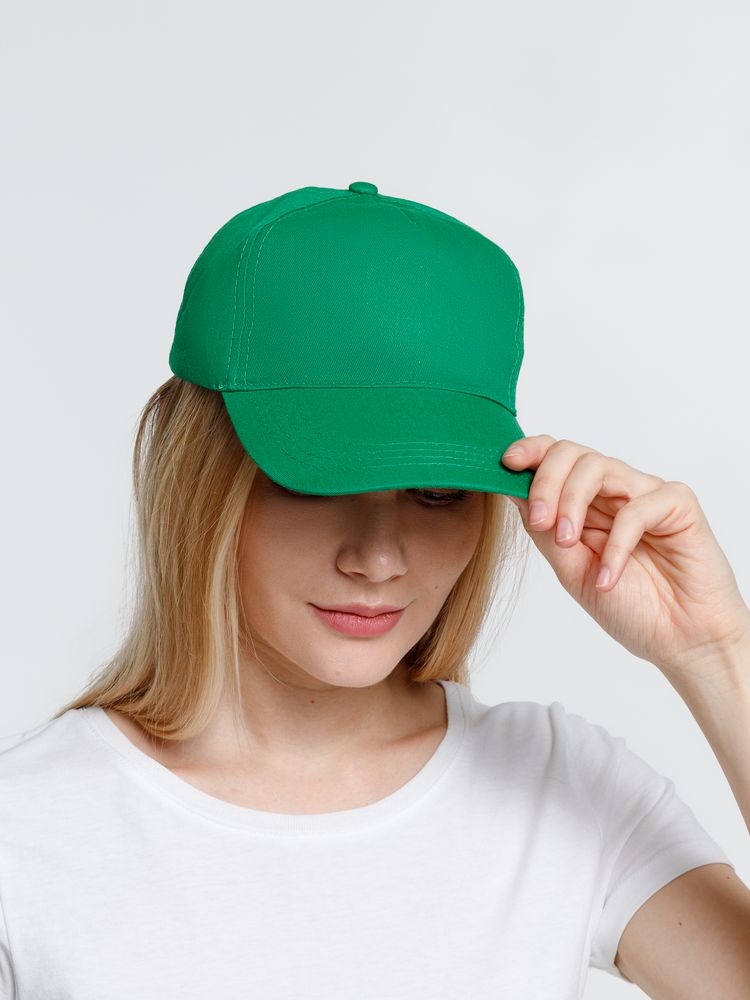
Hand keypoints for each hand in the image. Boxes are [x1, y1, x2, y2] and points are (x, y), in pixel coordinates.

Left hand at [501, 435, 749, 679]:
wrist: (679, 641)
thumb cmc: (630, 607)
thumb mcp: (571, 569)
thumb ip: (544, 530)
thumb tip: (508, 489)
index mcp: (587, 503)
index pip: (555, 458)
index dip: (530, 451)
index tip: (505, 464)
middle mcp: (614, 491)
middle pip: (572, 454)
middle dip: (546, 482)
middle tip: (540, 521)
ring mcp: (646, 494)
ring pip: (599, 467)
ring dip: (572, 502)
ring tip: (568, 542)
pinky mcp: (678, 505)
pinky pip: (639, 506)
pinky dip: (617, 542)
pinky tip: (610, 576)